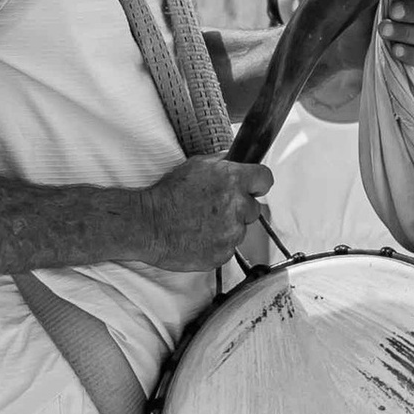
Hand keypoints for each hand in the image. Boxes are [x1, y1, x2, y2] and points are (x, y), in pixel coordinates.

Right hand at [140, 154, 274, 268]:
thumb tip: (237, 160)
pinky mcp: (223, 253)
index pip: (265, 179)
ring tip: (202, 224)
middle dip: (240, 208)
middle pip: (254, 208)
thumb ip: (222, 162)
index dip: (258, 184)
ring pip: (241, 230)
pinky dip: (217, 245)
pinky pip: (228, 248)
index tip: (253, 188)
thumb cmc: (167, 194)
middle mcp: (237, 206)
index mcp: (233, 180)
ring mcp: (232, 233)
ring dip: (228, 228)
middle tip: (217, 208)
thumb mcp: (196, 165)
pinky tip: (199, 237)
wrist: (148, 223)